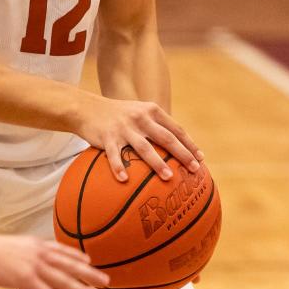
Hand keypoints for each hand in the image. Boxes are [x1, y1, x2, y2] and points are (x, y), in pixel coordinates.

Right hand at [0, 235, 107, 288]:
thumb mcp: (14, 245)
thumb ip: (27, 251)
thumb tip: (30, 258)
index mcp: (37, 244)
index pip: (62, 250)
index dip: (77, 256)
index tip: (90, 261)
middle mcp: (41, 254)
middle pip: (71, 265)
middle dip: (90, 274)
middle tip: (107, 281)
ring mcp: (36, 267)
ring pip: (65, 281)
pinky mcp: (27, 280)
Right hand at [77, 95, 201, 181]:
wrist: (87, 108)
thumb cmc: (117, 115)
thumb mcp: (139, 112)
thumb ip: (156, 124)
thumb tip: (176, 146)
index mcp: (151, 111)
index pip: (176, 129)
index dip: (189, 144)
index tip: (200, 159)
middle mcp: (140, 118)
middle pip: (166, 138)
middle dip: (182, 154)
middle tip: (194, 169)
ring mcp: (124, 128)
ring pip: (144, 147)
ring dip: (158, 163)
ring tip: (169, 177)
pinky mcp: (107, 137)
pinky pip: (115, 155)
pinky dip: (119, 168)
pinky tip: (124, 180)